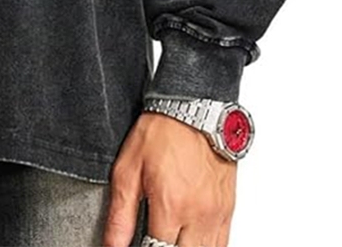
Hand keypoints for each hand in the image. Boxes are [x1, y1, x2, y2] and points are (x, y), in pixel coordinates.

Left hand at [103, 112, 236, 246]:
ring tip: (168, 238)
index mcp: (170, 207)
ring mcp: (217, 215)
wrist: (194, 109)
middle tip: (152, 238)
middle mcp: (198, 216)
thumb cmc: (161, 132)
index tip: (137, 243)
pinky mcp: (228, 210)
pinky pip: (223, 244)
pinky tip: (190, 241)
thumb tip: (113, 246)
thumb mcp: (127, 169)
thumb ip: (120, 214)